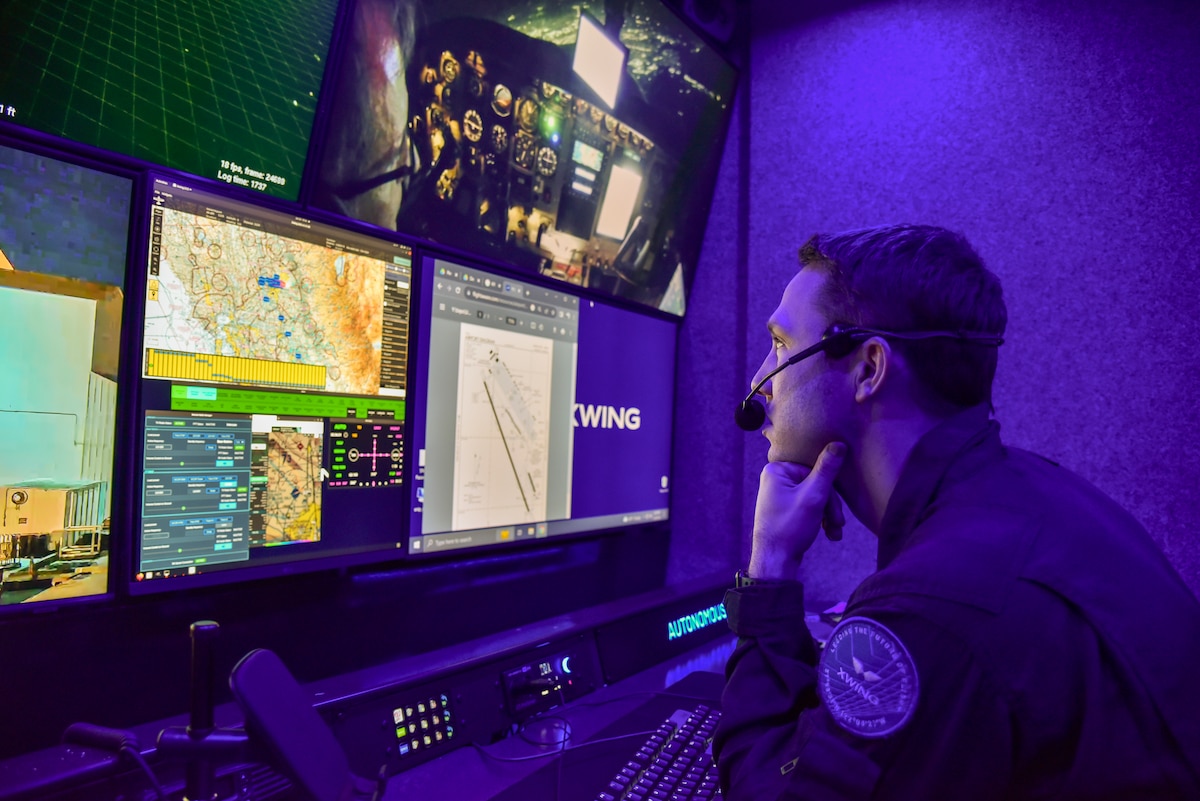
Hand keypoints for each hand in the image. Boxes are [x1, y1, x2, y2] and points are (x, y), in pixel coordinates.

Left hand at [748, 443, 846, 579]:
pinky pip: (809, 506)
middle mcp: (776, 479)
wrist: (775, 560)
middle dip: (830, 506)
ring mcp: (780, 494)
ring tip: (834, 532)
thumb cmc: (790, 528)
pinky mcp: (786, 507)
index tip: (836, 514)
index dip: (830, 492)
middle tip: (838, 525)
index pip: (815, 471)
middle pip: (816, 484)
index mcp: (777, 470)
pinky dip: (820, 519)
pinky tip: (828, 533)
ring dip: (828, 514)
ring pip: (816, 496)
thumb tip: (839, 444)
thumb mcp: (813, 496)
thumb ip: (827, 469)